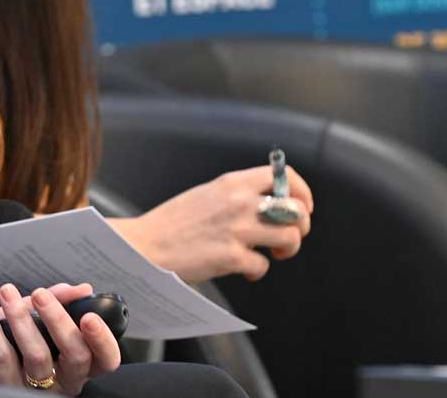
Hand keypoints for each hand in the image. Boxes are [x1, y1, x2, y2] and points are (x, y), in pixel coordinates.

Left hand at [0, 283, 119, 394]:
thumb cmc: (4, 340)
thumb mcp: (32, 315)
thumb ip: (57, 302)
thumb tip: (80, 289)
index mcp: (74, 364)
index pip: (104, 360)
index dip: (102, 340)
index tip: (89, 315)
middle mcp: (60, 382)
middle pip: (75, 357)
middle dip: (59, 320)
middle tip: (41, 295)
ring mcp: (33, 391)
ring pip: (38, 356)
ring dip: (20, 318)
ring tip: (7, 292)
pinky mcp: (5, 391)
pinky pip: (3, 357)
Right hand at [110, 164, 314, 283]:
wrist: (145, 246)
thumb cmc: (173, 224)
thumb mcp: (208, 194)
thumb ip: (238, 195)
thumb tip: (271, 202)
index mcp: (233, 182)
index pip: (285, 175)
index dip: (302, 193)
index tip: (301, 207)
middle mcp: (239, 202)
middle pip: (297, 209)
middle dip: (302, 226)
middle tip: (287, 238)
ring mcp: (237, 229)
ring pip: (291, 237)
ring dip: (285, 250)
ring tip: (268, 254)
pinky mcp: (231, 257)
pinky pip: (263, 266)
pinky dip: (255, 271)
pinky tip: (242, 270)